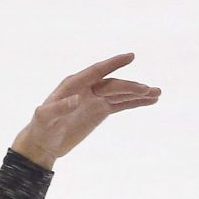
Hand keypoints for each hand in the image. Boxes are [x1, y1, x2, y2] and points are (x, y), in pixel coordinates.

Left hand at [14, 52, 160, 164]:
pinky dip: (134, 103)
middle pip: (113, 85)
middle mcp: (88, 88)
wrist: (43, 142)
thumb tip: (77, 100)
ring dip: (138, 94)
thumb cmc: (40, 128)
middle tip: (147, 90)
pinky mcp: (100, 111)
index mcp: (75, 84)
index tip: (130, 56)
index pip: (98, 71)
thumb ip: (59, 108)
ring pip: (120, 94)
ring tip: (157, 94)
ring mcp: (96, 99)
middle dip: (130, 87)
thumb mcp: (45, 118)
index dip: (114, 63)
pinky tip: (149, 101)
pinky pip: (120, 105)